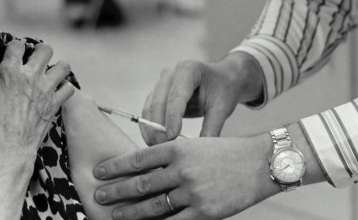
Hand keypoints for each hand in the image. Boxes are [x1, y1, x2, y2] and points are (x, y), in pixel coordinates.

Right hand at [0, 40, 75, 162]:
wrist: (8, 151)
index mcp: (10, 72)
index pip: (17, 45)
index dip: (14, 47)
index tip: (13, 54)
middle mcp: (31, 77)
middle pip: (45, 49)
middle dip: (39, 51)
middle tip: (34, 59)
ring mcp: (46, 90)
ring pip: (63, 66)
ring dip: (57, 67)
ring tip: (48, 73)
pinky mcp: (55, 104)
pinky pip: (69, 88)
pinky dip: (64, 88)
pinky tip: (56, 90)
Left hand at [92, 135, 279, 219]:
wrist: (260, 163)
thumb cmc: (228, 152)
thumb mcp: (198, 145)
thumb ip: (173, 155)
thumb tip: (146, 167)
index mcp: (179, 148)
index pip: (139, 158)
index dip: (116, 166)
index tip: (99, 171)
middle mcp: (182, 169)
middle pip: (141, 183)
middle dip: (116, 190)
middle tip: (97, 195)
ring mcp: (193, 192)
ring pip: (153, 205)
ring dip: (130, 212)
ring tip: (114, 215)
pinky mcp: (204, 211)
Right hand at [140, 53, 262, 144]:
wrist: (222, 79)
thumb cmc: (223, 90)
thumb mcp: (222, 108)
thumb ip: (211, 128)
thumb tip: (199, 152)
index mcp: (189, 69)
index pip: (176, 95)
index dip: (172, 117)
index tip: (172, 137)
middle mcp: (171, 73)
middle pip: (158, 102)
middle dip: (158, 127)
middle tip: (165, 148)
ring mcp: (162, 82)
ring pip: (150, 107)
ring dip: (151, 129)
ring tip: (160, 148)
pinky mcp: (157, 93)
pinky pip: (149, 111)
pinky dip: (150, 127)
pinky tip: (156, 142)